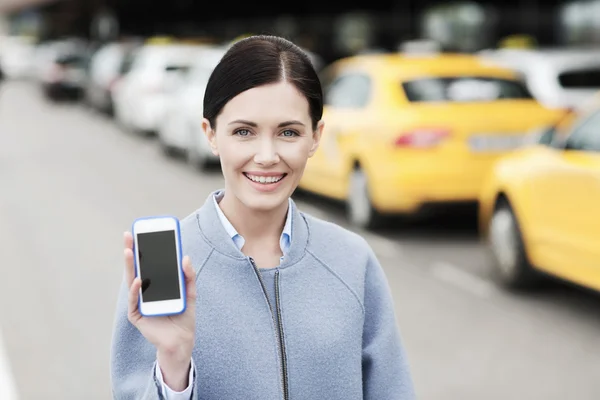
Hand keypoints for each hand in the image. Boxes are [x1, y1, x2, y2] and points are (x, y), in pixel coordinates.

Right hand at [123, 231, 196, 390]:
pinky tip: (139, 280)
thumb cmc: (184, 317)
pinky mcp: (137, 316)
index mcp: (155, 285)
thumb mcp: (190, 293)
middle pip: (136, 268)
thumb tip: (185, 257)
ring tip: (128, 251)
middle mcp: (145, 292)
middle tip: (128, 235)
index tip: (141, 233)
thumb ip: (189, 276)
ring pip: (132, 281)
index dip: (144, 249)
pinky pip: (135, 301)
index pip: (147, 264)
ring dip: (130, 266)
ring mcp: (139, 303)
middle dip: (132, 252)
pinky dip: (136, 290)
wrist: (182, 340)